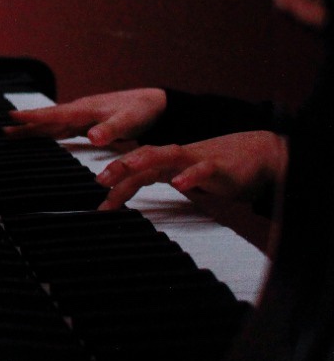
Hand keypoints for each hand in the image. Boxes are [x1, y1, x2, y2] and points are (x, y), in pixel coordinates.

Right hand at [4, 88, 166, 145]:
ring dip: (34, 128)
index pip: (53, 114)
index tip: (12, 118)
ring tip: (14, 134)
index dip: (33, 117)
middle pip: (47, 119)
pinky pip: (62, 127)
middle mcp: (80, 112)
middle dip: (25, 124)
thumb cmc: (142, 111)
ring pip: (53, 123)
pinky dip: (48, 130)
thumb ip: (110, 129)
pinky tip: (43, 135)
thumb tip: (92, 137)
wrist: (156, 105)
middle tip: (2, 131)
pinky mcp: (88, 123)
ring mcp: (83, 117)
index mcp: (85, 110)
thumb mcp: (128, 121)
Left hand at [94, 130, 286, 210]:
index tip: (102, 206)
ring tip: (122, 170)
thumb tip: (137, 193)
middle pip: (142, 157)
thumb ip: (162, 179)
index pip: (136, 170)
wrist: (261, 154)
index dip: (117, 184)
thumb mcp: (184, 175)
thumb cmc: (219, 167)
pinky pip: (201, 169)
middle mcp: (176, 157)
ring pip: (163, 155)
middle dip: (119, 168)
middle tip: (100, 181)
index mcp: (167, 161)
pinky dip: (189, 176)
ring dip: (140, 161)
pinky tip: (178, 184)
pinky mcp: (217, 166)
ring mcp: (195, 159)